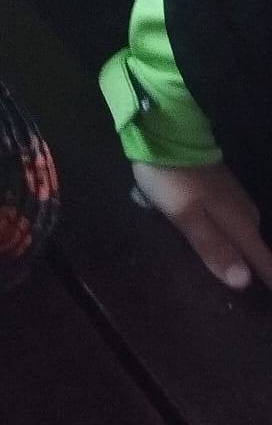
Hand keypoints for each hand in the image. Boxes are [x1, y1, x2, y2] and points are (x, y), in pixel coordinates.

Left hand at [132, 160, 271, 290]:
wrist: (164, 131)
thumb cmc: (173, 177)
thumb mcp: (187, 215)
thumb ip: (213, 247)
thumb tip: (245, 283)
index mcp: (239, 222)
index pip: (264, 260)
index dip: (271, 280)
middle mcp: (244, 212)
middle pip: (257, 251)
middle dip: (261, 271)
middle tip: (259, 292)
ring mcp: (232, 199)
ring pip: (244, 236)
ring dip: (244, 254)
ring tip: (241, 275)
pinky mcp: (219, 191)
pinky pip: (232, 223)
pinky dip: (231, 237)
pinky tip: (222, 245)